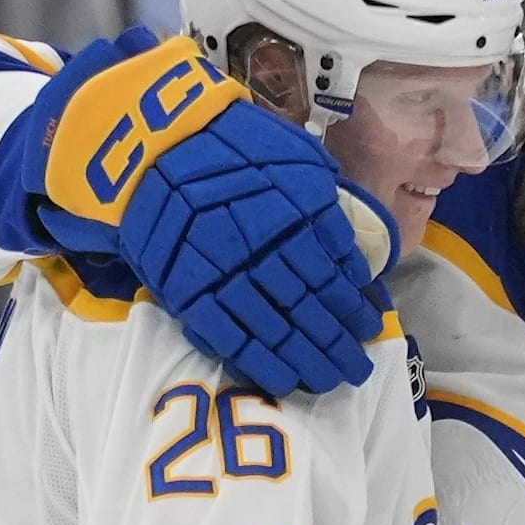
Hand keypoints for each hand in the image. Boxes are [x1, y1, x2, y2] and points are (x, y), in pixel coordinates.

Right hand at [19, 27, 395, 394]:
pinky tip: (287, 380)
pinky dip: (261, 363)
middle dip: (339, 343)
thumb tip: (352, 253)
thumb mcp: (295, 159)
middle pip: (312, 309)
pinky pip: (232, 338)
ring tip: (332, 380)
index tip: (371, 326)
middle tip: (358, 368)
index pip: (334, 274)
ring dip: (310, 360)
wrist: (153, 145)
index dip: (355, 306)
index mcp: (296, 217)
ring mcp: (228, 276)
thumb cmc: (233, 144)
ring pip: (279, 330)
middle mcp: (267, 251)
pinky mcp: (191, 294)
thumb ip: (325, 204)